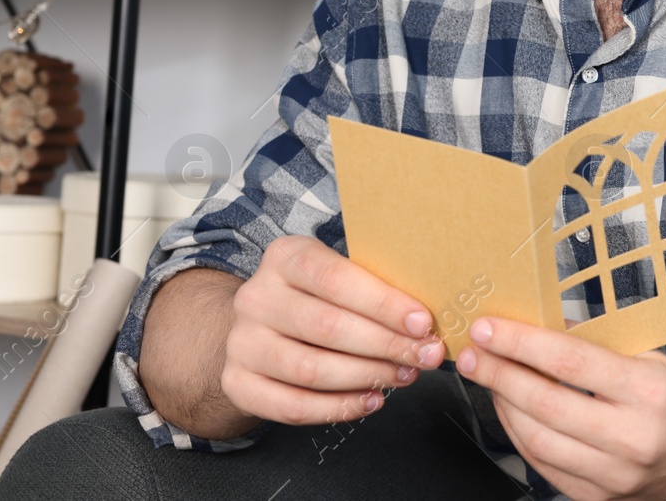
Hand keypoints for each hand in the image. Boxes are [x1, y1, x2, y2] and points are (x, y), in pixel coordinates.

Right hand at [223, 235, 446, 425]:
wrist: (259, 326)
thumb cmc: (316, 297)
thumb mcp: (340, 275)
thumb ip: (374, 287)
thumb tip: (427, 316)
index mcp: (285, 257)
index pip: (337, 279)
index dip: (384, 304)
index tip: (424, 323)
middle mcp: (256, 297)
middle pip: (327, 327)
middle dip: (386, 345)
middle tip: (425, 356)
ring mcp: (241, 343)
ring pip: (311, 369)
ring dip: (367, 376)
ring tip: (404, 376)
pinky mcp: (238, 383)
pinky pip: (293, 405)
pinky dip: (338, 408)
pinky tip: (371, 400)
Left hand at [457, 316, 665, 499]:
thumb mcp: (648, 356)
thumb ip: (596, 344)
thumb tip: (535, 325)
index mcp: (649, 391)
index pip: (571, 362)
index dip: (521, 344)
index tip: (488, 329)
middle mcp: (633, 437)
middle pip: (546, 404)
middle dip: (499, 374)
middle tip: (472, 354)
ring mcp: (615, 475)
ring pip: (538, 440)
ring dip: (503, 406)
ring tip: (488, 379)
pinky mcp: (600, 498)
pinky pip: (544, 466)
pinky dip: (520, 435)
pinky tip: (510, 411)